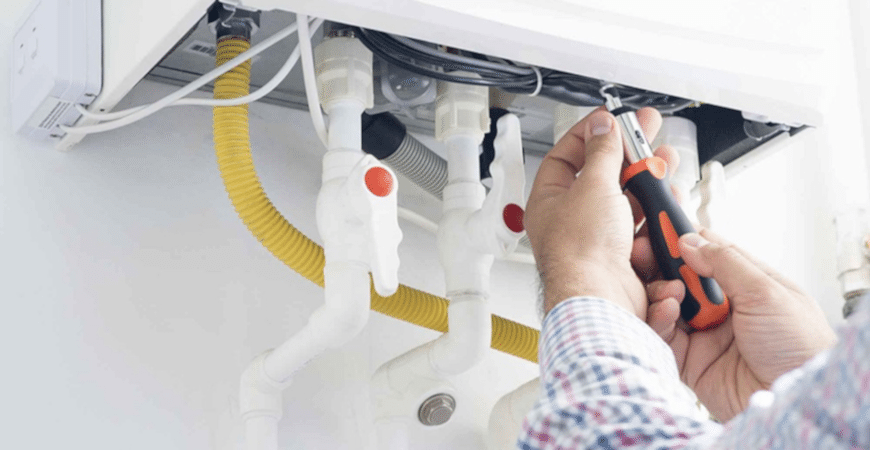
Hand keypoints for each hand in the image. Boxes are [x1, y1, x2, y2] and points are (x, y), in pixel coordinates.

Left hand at [524, 107, 676, 317]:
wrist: (600, 298)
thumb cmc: (580, 252)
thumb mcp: (593, 185)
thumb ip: (602, 153)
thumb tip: (603, 127)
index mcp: (550, 201)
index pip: (565, 156)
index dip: (590, 135)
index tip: (612, 120)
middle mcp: (571, 221)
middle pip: (603, 178)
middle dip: (630, 157)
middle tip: (650, 136)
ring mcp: (598, 241)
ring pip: (628, 204)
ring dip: (648, 186)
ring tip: (665, 169)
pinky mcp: (623, 260)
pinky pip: (643, 230)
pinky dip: (655, 218)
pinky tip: (664, 206)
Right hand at [644, 229, 836, 420]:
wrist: (795, 401)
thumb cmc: (800, 347)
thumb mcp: (768, 292)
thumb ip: (726, 262)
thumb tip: (689, 240)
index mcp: (747, 283)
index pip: (707, 251)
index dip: (682, 237)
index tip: (658, 225)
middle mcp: (723, 306)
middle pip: (680, 275)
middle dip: (661, 263)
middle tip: (643, 253)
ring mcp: (704, 332)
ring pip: (667, 302)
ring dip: (661, 291)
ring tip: (671, 292)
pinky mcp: (689, 360)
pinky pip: (663, 334)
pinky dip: (659, 318)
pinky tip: (667, 310)